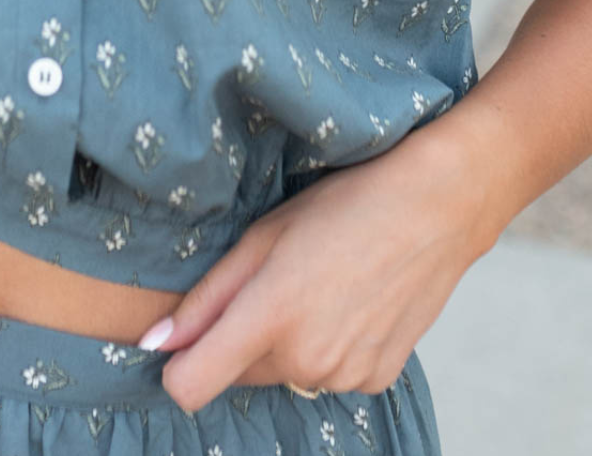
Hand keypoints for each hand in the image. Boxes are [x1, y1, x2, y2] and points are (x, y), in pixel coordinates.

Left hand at [143, 131, 492, 415]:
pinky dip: (327, 347)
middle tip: (276, 278)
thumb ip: (206, 298)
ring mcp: (345, 377)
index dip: (178, 364)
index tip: (187, 335)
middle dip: (241, 338)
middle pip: (238, 374)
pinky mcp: (375, 380)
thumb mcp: (263, 234)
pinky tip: (350, 302)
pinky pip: (326, 375)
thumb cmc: (343, 204)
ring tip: (319, 283)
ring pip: (283, 373)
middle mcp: (306, 361)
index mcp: (270, 318)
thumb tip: (155, 342)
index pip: (190, 386)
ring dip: (286, 342)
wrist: (436, 206)